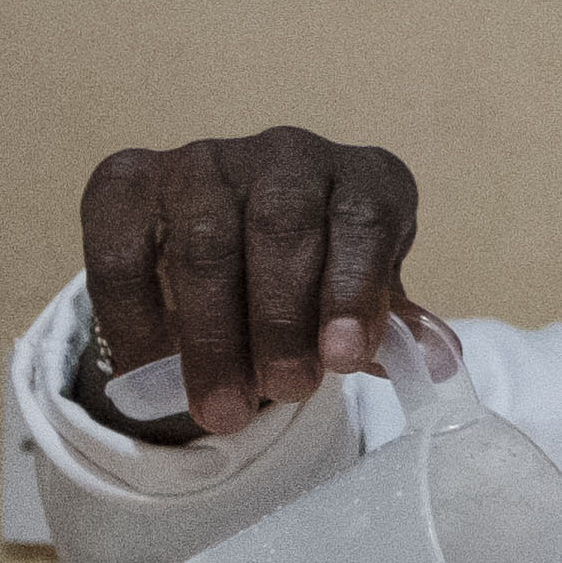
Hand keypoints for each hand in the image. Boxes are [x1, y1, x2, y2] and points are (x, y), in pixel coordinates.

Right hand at [79, 130, 418, 439]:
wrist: (234, 259)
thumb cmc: (319, 281)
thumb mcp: (365, 303)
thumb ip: (393, 329)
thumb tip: (437, 361)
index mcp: (364, 177)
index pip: (365, 218)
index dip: (354, 290)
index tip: (344, 360)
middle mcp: (288, 153)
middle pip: (281, 226)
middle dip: (281, 322)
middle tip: (285, 392)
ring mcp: (204, 159)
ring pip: (204, 243)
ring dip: (214, 337)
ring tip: (225, 408)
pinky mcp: (129, 179)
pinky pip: (123, 249)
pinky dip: (137, 318)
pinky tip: (152, 370)